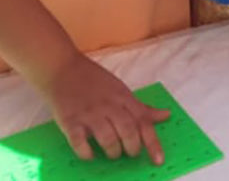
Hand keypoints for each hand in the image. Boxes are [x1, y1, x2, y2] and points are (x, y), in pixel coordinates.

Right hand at [38, 53, 169, 164]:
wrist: (62, 68)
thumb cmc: (94, 80)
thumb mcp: (121, 90)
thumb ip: (141, 107)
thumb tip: (165, 116)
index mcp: (123, 97)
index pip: (143, 122)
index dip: (152, 143)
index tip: (158, 160)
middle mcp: (108, 105)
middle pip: (127, 131)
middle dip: (132, 147)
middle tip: (130, 152)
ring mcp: (89, 113)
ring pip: (107, 138)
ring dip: (113, 151)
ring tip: (113, 153)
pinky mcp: (70, 120)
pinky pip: (80, 142)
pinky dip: (86, 152)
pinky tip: (90, 154)